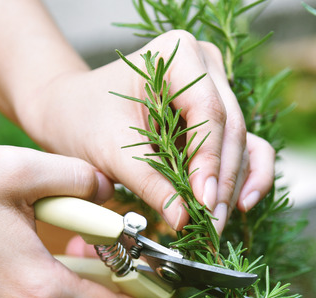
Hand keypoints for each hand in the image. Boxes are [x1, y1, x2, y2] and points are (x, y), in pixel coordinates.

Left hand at [18, 30, 274, 233]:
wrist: (70, 111)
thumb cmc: (84, 119)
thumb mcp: (110, 151)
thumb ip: (149, 183)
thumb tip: (183, 219)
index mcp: (178, 54)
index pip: (207, 111)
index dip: (209, 160)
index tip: (203, 202)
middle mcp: (206, 67)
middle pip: (230, 129)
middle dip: (221, 182)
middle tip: (211, 225)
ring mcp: (217, 91)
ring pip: (241, 143)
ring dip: (232, 187)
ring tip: (215, 225)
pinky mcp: (219, 119)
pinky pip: (246, 148)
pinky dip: (246, 177)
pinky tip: (240, 206)